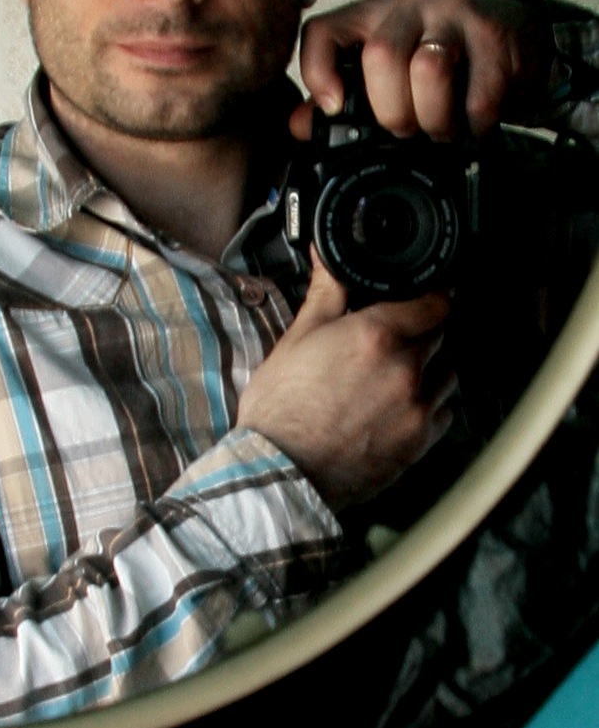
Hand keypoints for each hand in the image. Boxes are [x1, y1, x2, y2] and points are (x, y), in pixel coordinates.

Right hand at [237, 253, 455, 511]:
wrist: (279, 471)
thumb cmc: (282, 406)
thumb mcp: (298, 337)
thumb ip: (326, 292)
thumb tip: (327, 256)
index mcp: (377, 335)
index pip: (433, 301)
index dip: (431, 293)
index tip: (424, 296)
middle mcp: (406, 370)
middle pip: (439, 334)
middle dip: (422, 329)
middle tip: (393, 335)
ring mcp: (418, 410)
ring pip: (448, 373)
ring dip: (432, 365)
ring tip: (398, 371)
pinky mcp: (420, 445)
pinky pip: (444, 413)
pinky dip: (432, 403)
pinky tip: (402, 403)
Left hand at [291, 0, 549, 141]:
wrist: (519, 42)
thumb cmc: (443, 60)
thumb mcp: (389, 73)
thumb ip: (343, 97)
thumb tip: (298, 125)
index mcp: (372, 15)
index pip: (322, 31)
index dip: (317, 73)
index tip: (333, 107)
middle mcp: (409, 5)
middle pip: (381, 56)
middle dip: (392, 111)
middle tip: (408, 128)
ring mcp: (453, 13)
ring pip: (428, 70)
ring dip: (434, 118)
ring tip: (441, 127)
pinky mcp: (494, 34)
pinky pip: (477, 94)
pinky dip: (473, 123)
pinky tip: (473, 122)